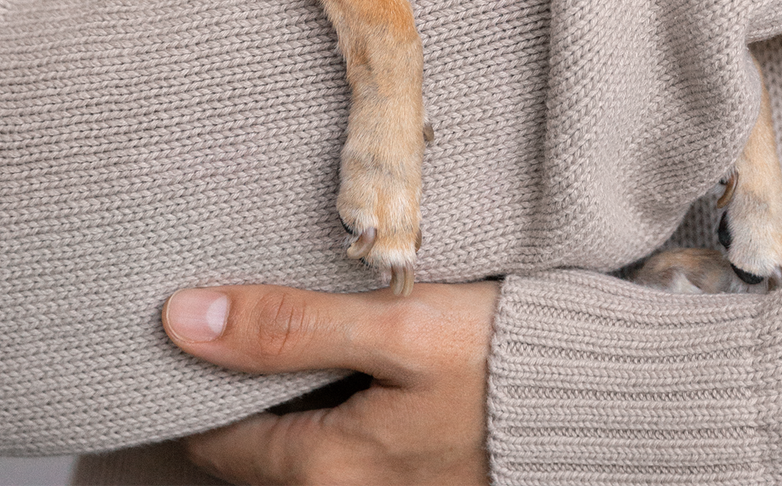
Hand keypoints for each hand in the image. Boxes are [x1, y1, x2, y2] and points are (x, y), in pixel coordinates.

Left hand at [163, 280, 498, 483]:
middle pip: (255, 449)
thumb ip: (288, 325)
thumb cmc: (500, 359)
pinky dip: (330, 401)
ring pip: (300, 447)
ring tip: (284, 324)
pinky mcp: (417, 476)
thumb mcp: (395, 324)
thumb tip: (182, 318)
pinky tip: (347, 350)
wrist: (600, 401)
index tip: (183, 323)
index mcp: (325, 470)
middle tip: (228, 313)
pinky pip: (346, 444)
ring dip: (285, 393)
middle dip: (236, 387)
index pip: (215, 439)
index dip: (192, 381)